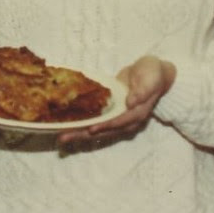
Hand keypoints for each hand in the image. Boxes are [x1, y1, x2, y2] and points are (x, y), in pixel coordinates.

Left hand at [58, 55, 175, 147]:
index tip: (91, 129)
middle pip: (104, 131)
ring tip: (61, 137)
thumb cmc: (152, 74)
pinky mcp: (110, 114)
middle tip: (64, 138)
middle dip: (84, 134)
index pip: (119, 122)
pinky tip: (68, 127)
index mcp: (137, 113)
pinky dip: (83, 125)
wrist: (152, 74)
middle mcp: (126, 120)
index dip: (105, 126)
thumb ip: (142, 90)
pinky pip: (96, 121)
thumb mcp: (150, 78)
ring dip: (79, 134)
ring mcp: (118, 118)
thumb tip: (131, 102)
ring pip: (98, 129)